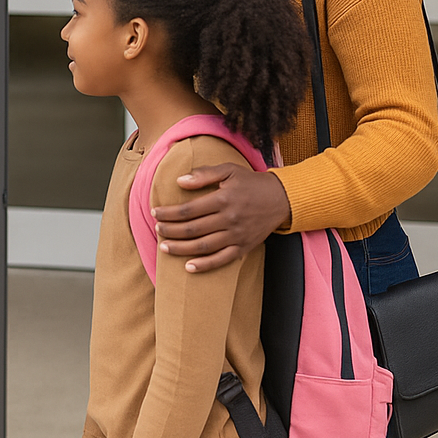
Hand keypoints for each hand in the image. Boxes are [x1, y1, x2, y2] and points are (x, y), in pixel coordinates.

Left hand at [151, 163, 291, 273]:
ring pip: (203, 246)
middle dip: (170, 230)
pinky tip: (189, 267)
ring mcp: (237, 235)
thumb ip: (204, 174)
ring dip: (181, 248)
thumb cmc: (251, 182)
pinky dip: (205, 265)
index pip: (188, 209)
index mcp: (223, 199)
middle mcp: (229, 219)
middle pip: (192, 229)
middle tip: (157, 229)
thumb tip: (179, 181)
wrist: (281, 198)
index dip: (169, 213)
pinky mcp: (244, 247)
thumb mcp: (229, 170)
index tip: (155, 212)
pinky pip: (222, 259)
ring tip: (164, 247)